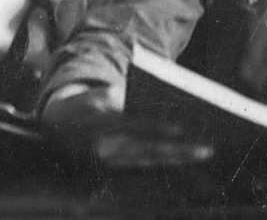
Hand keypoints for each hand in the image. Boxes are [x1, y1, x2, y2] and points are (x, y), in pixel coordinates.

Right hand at [43, 85, 215, 168]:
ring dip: (177, 159)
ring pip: (149, 162)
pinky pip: (143, 167)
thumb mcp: (107, 95)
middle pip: (149, 150)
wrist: (59, 124)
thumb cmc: (92, 102)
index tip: (184, 128)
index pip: (136, 126)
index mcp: (102, 123)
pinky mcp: (112, 170)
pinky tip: (184, 158)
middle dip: (179, 150)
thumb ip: (133, 101)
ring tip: (203, 152)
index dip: (160, 128)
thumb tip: (167, 105)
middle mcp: (105, 148)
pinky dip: (165, 163)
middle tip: (207, 148)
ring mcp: (108, 163)